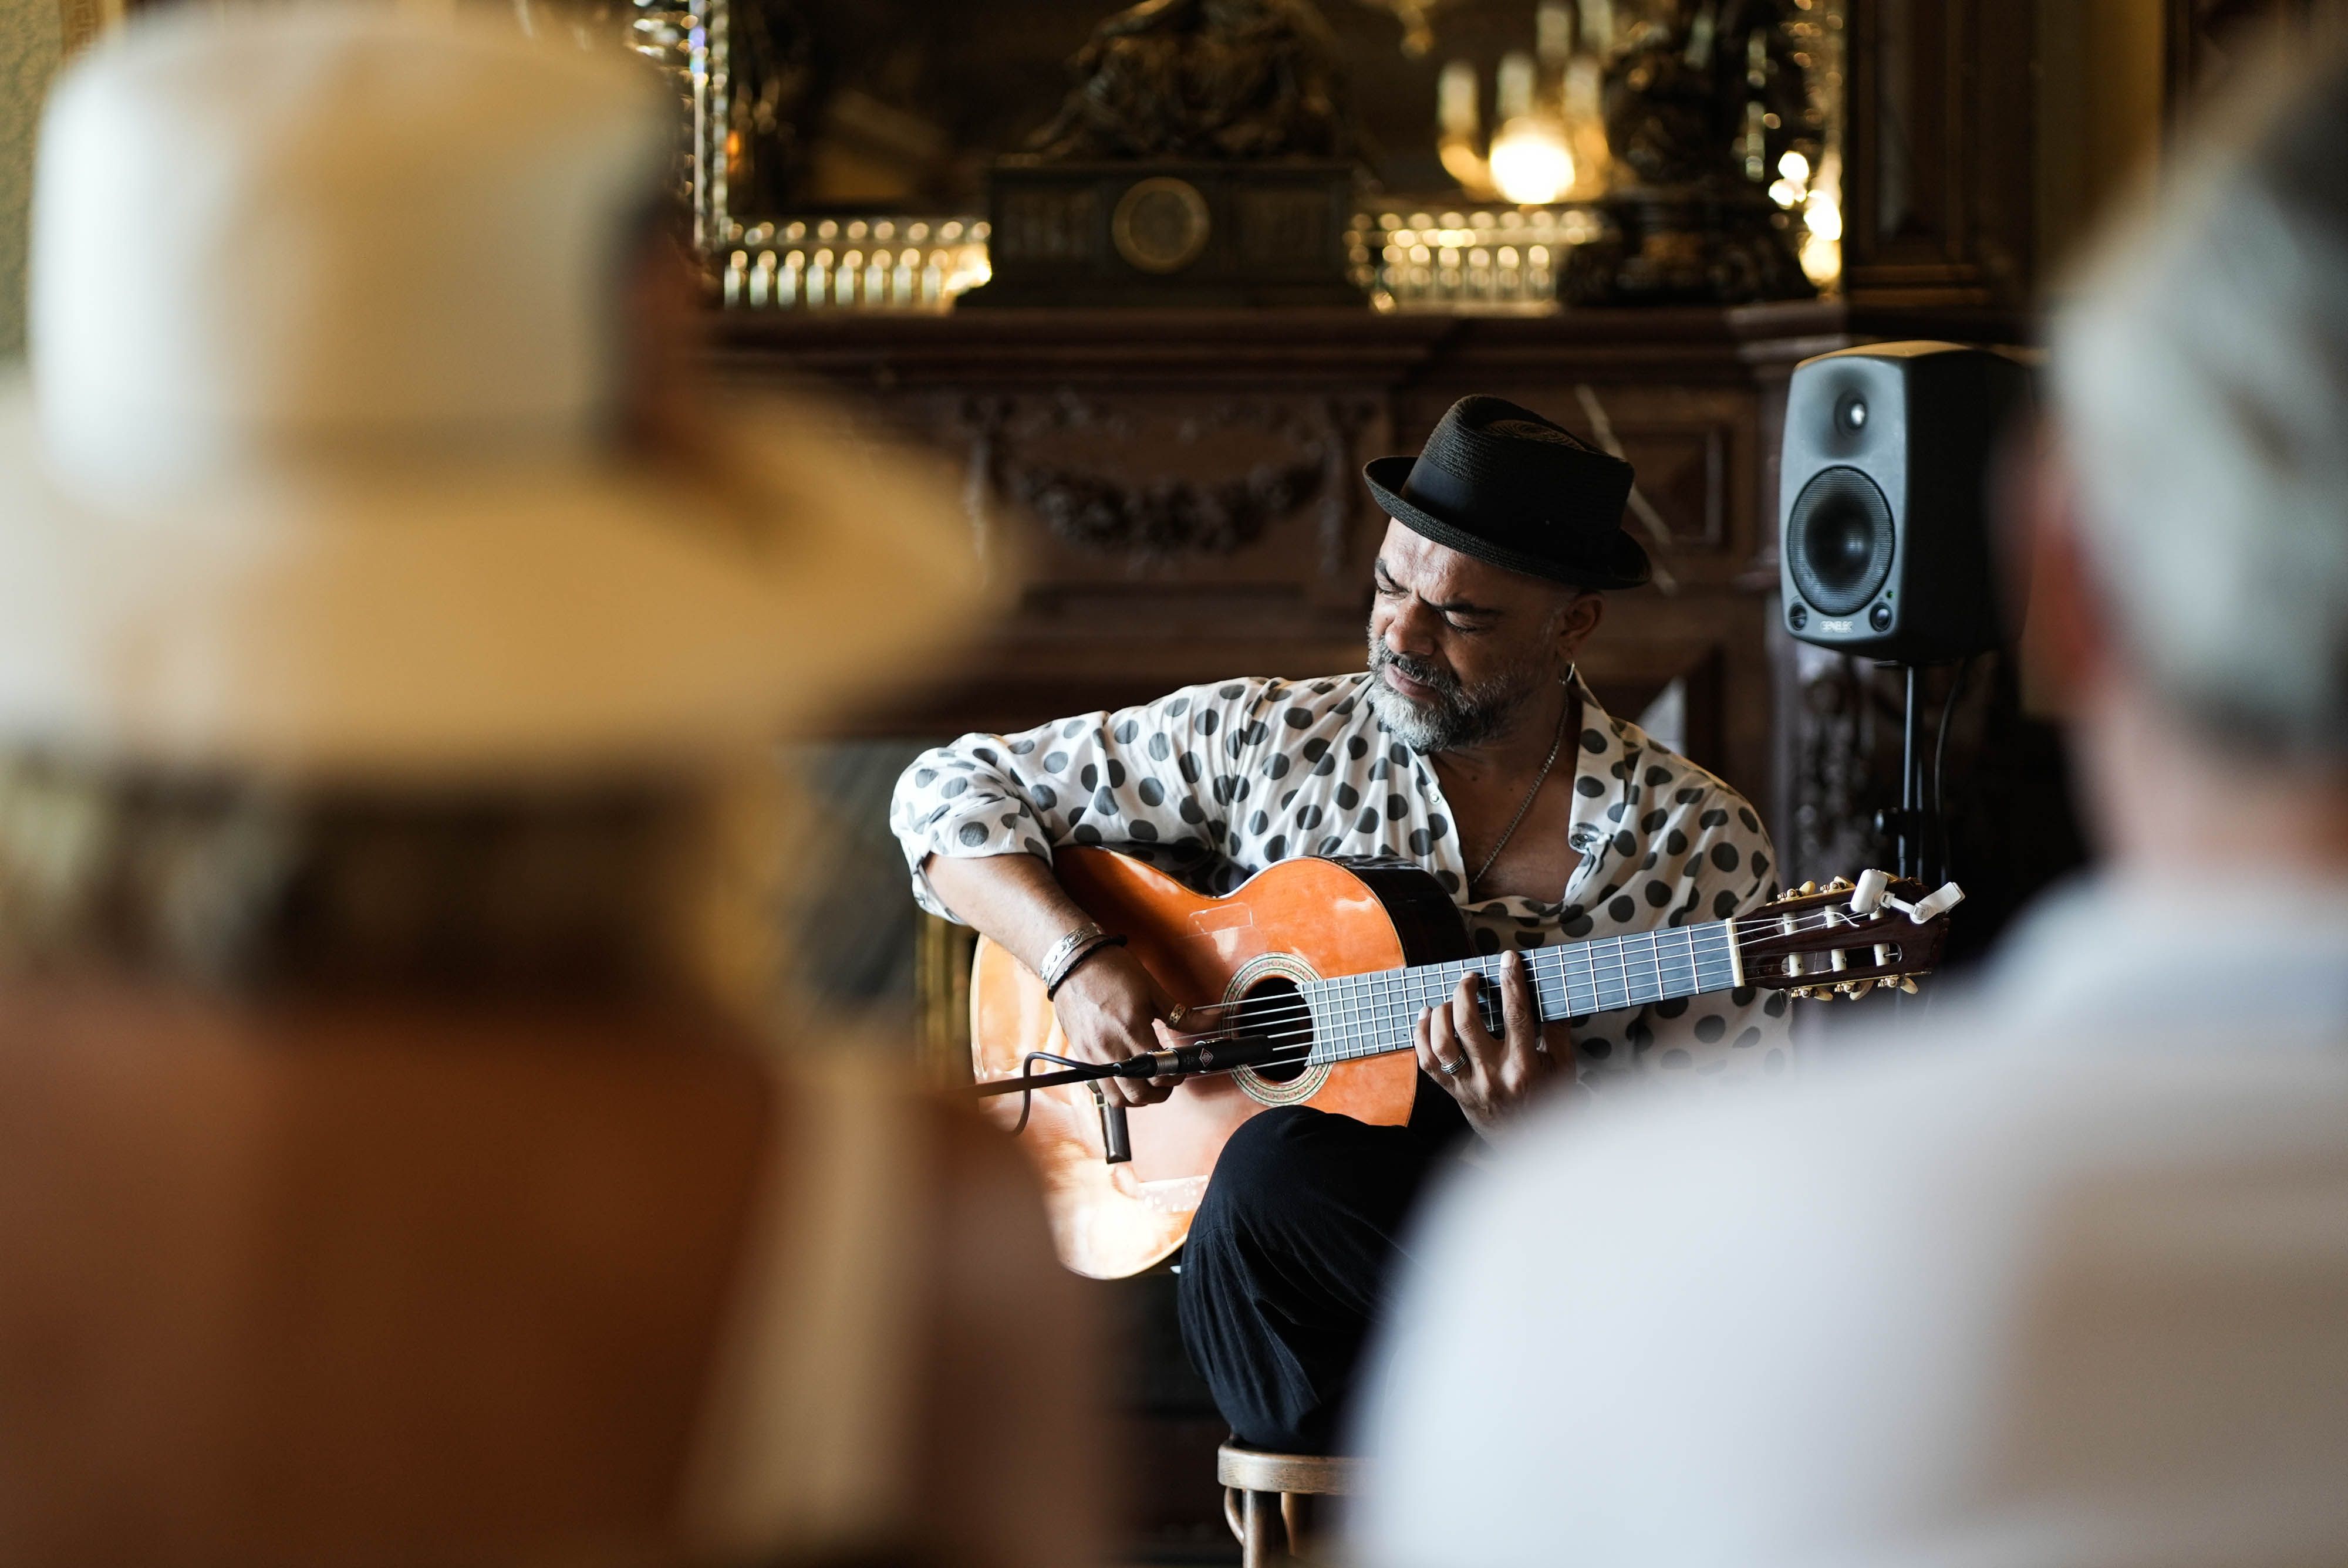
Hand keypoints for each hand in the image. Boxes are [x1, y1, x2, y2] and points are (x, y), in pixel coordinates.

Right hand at [1050, 944, 1182, 1107]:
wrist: (1074, 962)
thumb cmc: (1113, 971)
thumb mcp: (1153, 991)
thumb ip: (1184, 1015)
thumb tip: (1215, 1019)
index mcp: (1132, 1029)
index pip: (1159, 1072)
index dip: (1176, 1076)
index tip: (1181, 1069)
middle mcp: (1110, 1048)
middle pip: (1139, 1094)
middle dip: (1160, 1094)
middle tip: (1168, 1081)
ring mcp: (1092, 1055)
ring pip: (1117, 1098)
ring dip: (1137, 1097)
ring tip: (1148, 1083)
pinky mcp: (1081, 1055)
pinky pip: (1100, 1087)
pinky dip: (1117, 1089)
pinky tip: (1127, 1074)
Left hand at [1414, 950, 1568, 1138]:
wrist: (1529, 1144)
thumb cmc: (1549, 1100)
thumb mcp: (1562, 1066)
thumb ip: (1557, 1029)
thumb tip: (1553, 991)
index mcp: (1525, 1066)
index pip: (1517, 1015)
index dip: (1511, 982)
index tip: (1508, 958)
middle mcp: (1494, 1076)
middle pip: (1468, 1024)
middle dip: (1466, 992)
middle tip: (1470, 978)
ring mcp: (1470, 1085)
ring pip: (1442, 1042)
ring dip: (1441, 1013)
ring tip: (1449, 1000)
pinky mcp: (1454, 1093)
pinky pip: (1428, 1062)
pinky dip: (1421, 1036)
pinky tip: (1426, 1017)